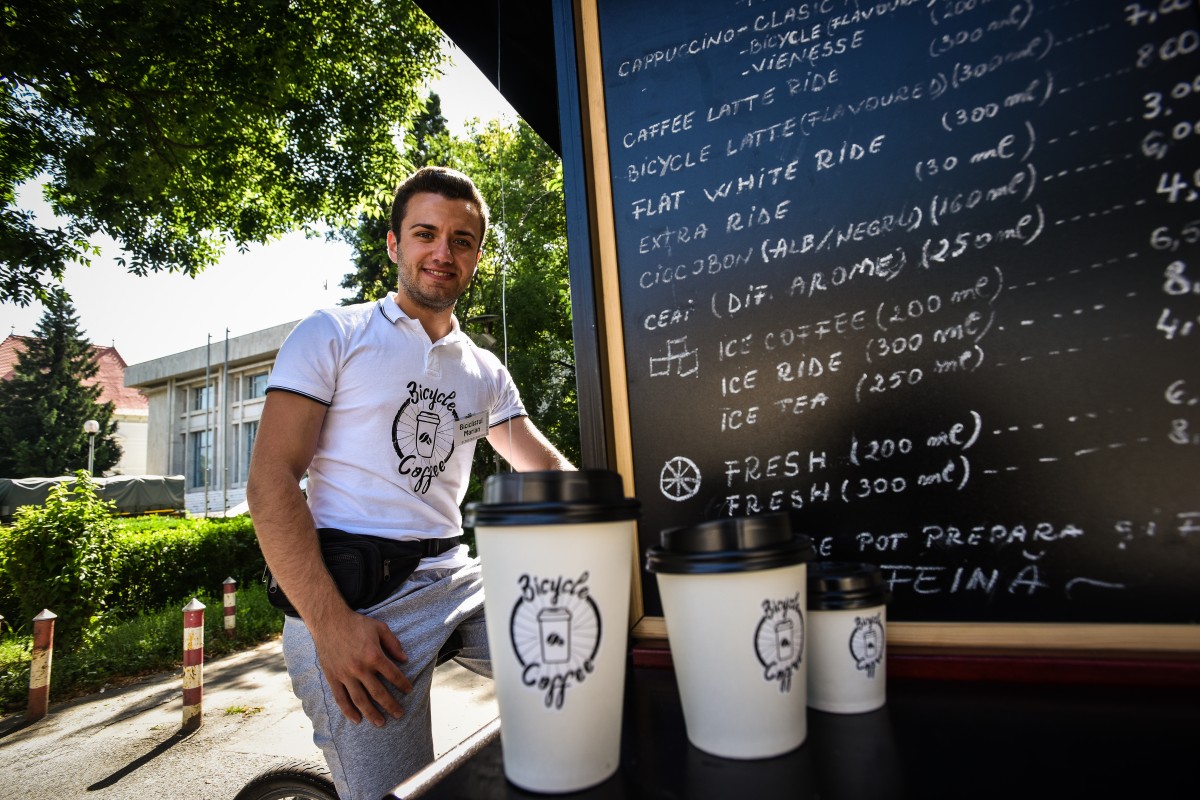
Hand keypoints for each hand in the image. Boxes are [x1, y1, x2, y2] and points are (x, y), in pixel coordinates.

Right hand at [310, 608, 412, 725]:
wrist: (329, 621)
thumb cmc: (356, 624)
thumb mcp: (380, 628)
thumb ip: (393, 644)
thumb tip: (405, 659)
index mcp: (374, 656)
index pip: (393, 675)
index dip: (402, 684)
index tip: (408, 690)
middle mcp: (360, 668)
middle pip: (379, 693)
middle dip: (391, 706)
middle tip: (399, 715)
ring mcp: (345, 675)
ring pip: (360, 700)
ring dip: (371, 714)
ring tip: (380, 723)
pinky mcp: (333, 677)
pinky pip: (341, 698)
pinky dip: (348, 711)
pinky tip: (356, 719)